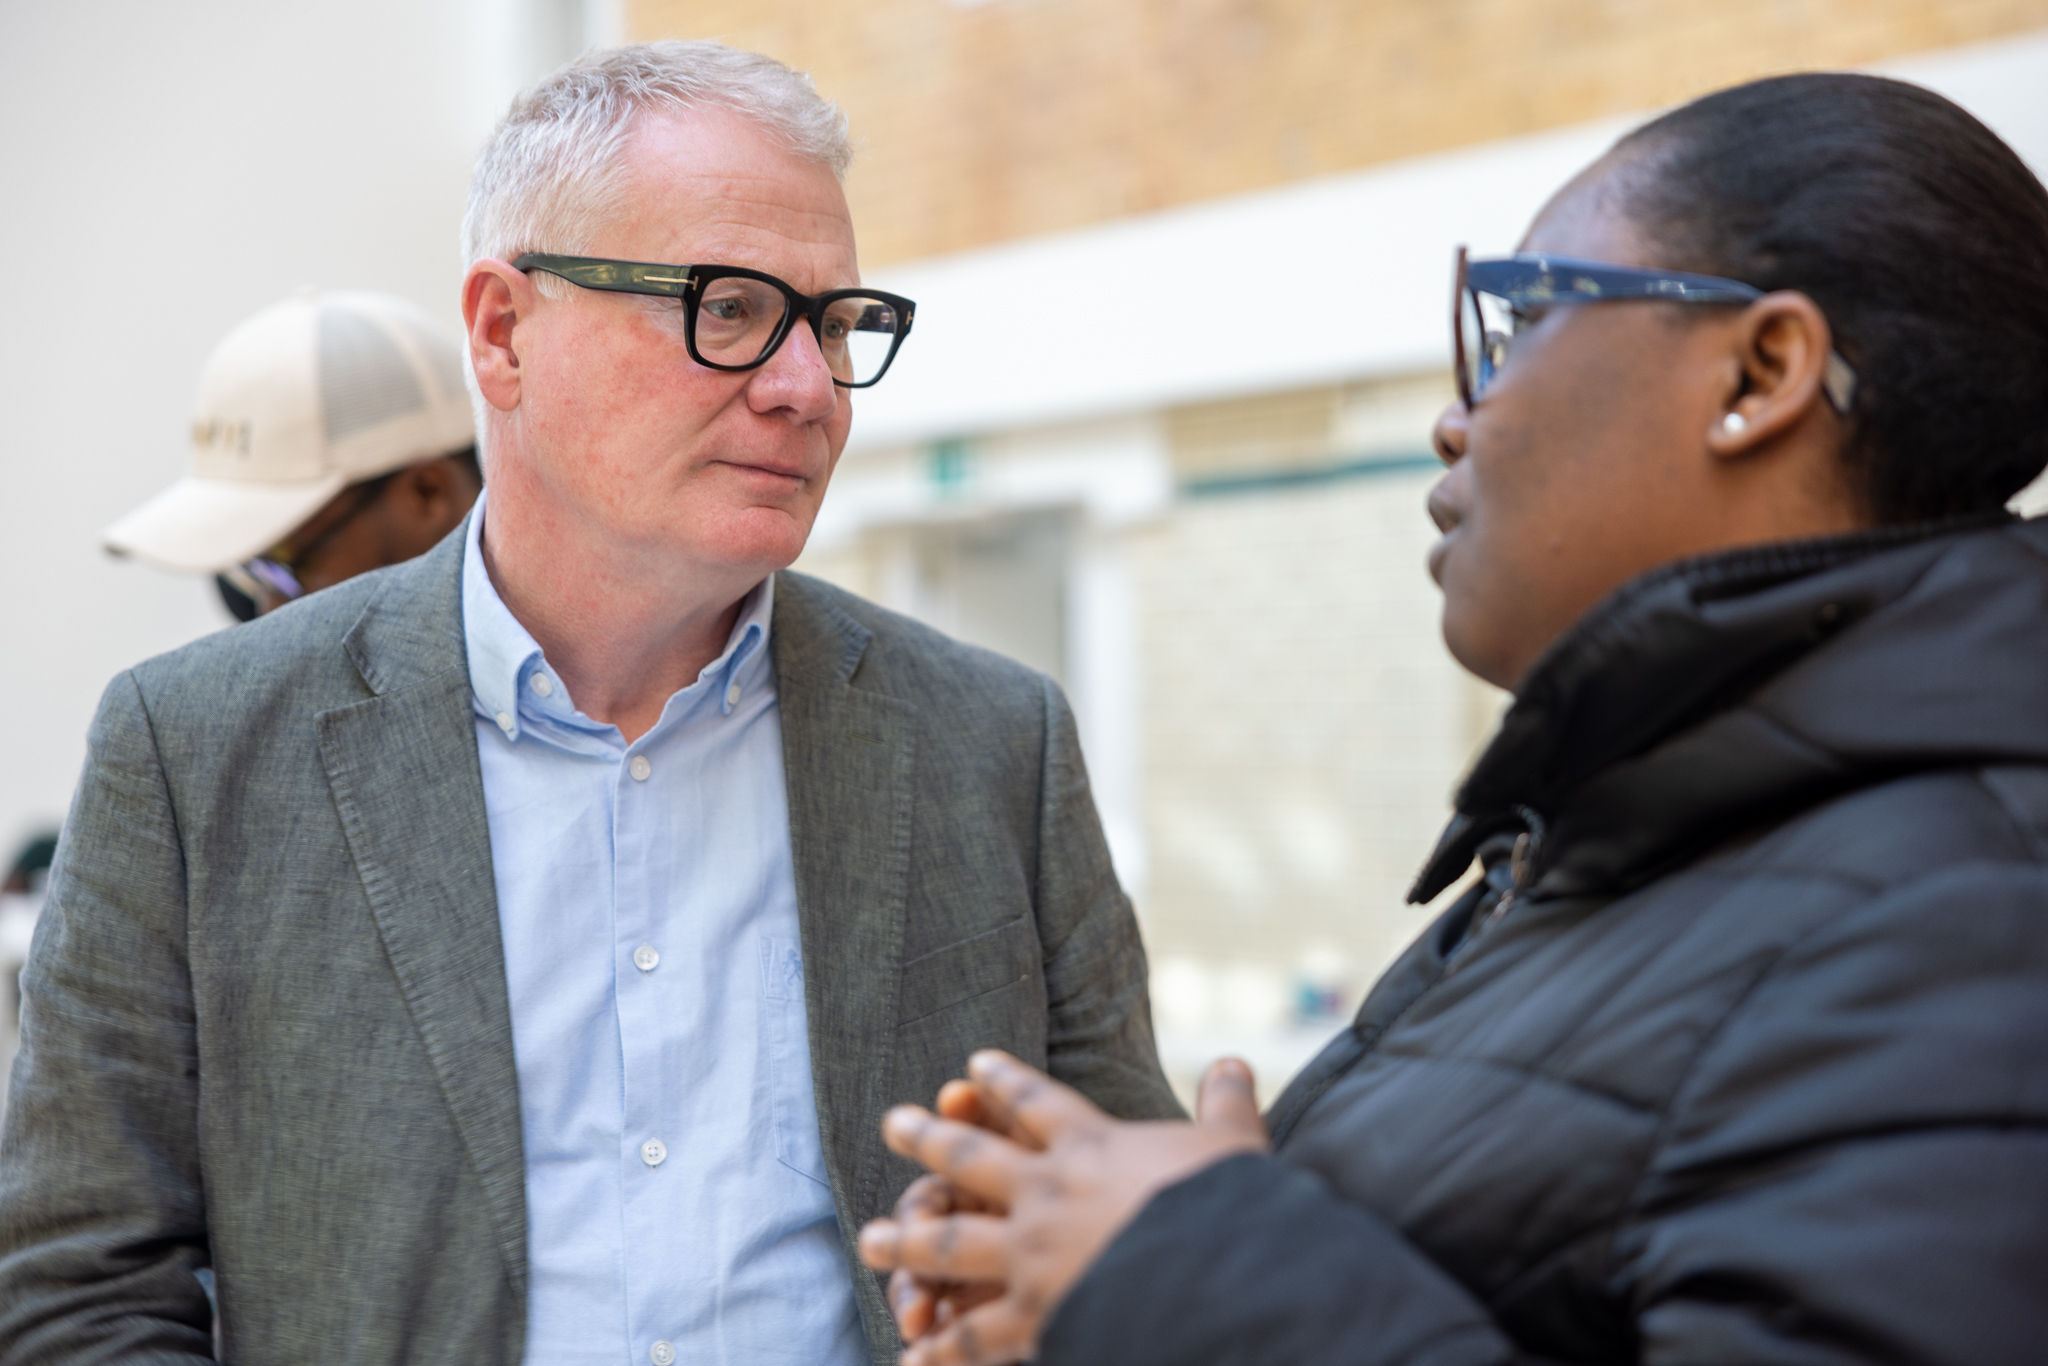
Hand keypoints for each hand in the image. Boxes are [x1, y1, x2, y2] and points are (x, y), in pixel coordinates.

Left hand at [858, 1050, 1267, 1365]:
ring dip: (907, 1242)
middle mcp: (1048, 1193)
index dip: (1004, 1085)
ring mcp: (1032, 1255)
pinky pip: (976, 1334)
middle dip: (930, 1140)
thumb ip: (1226, 1105)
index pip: (1037, 1104)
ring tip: (867, 1240)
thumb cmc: (1230, 1207)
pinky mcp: (1035, 1316)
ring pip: (951, 1243)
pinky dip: (942, 1348)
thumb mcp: (1234, 1144)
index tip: (972, 1067)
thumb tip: (1237, 1061)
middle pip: (973, 1159)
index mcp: (1093, 1146)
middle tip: (892, 1123)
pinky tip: (911, 1355)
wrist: (1216, 1277)